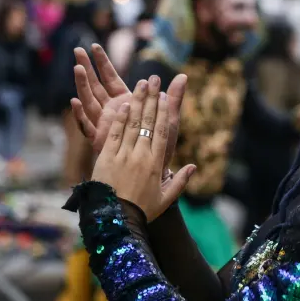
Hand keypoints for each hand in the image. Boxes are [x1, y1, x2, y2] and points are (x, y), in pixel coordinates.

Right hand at [70, 45, 187, 168]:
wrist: (155, 170)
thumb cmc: (162, 145)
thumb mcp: (168, 118)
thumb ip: (173, 98)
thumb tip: (184, 76)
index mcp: (126, 102)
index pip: (111, 77)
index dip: (103, 62)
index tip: (95, 46)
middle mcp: (112, 110)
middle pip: (95, 85)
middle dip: (87, 68)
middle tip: (77, 50)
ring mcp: (104, 124)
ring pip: (89, 101)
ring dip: (83, 85)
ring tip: (77, 68)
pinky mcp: (100, 140)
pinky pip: (87, 126)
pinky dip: (80, 115)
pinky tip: (75, 102)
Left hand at [91, 78, 195, 220]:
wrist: (117, 221)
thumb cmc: (142, 211)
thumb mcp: (166, 198)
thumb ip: (180, 181)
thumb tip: (193, 167)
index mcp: (156, 162)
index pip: (161, 130)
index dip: (163, 110)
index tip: (165, 94)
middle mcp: (140, 154)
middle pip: (147, 120)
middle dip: (151, 98)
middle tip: (153, 79)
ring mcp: (122, 155)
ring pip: (131, 123)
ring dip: (136, 102)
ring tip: (140, 84)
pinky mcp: (106, 158)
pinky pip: (113, 134)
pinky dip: (119, 119)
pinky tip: (123, 105)